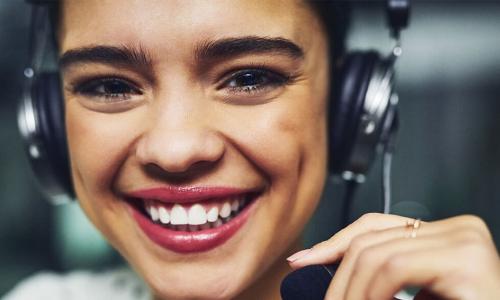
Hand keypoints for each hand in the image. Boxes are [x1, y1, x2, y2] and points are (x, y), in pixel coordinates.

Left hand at [287, 213, 499, 299]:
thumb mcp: (416, 294)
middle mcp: (459, 228)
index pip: (375, 225)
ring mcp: (465, 241)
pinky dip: (373, 293)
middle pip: (372, 239)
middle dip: (338, 274)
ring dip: (353, 291)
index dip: (334, 242)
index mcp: (446, 233)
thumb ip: (388, 278)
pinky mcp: (467, 263)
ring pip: (377, 254)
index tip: (302, 260)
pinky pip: (396, 268)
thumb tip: (334, 274)